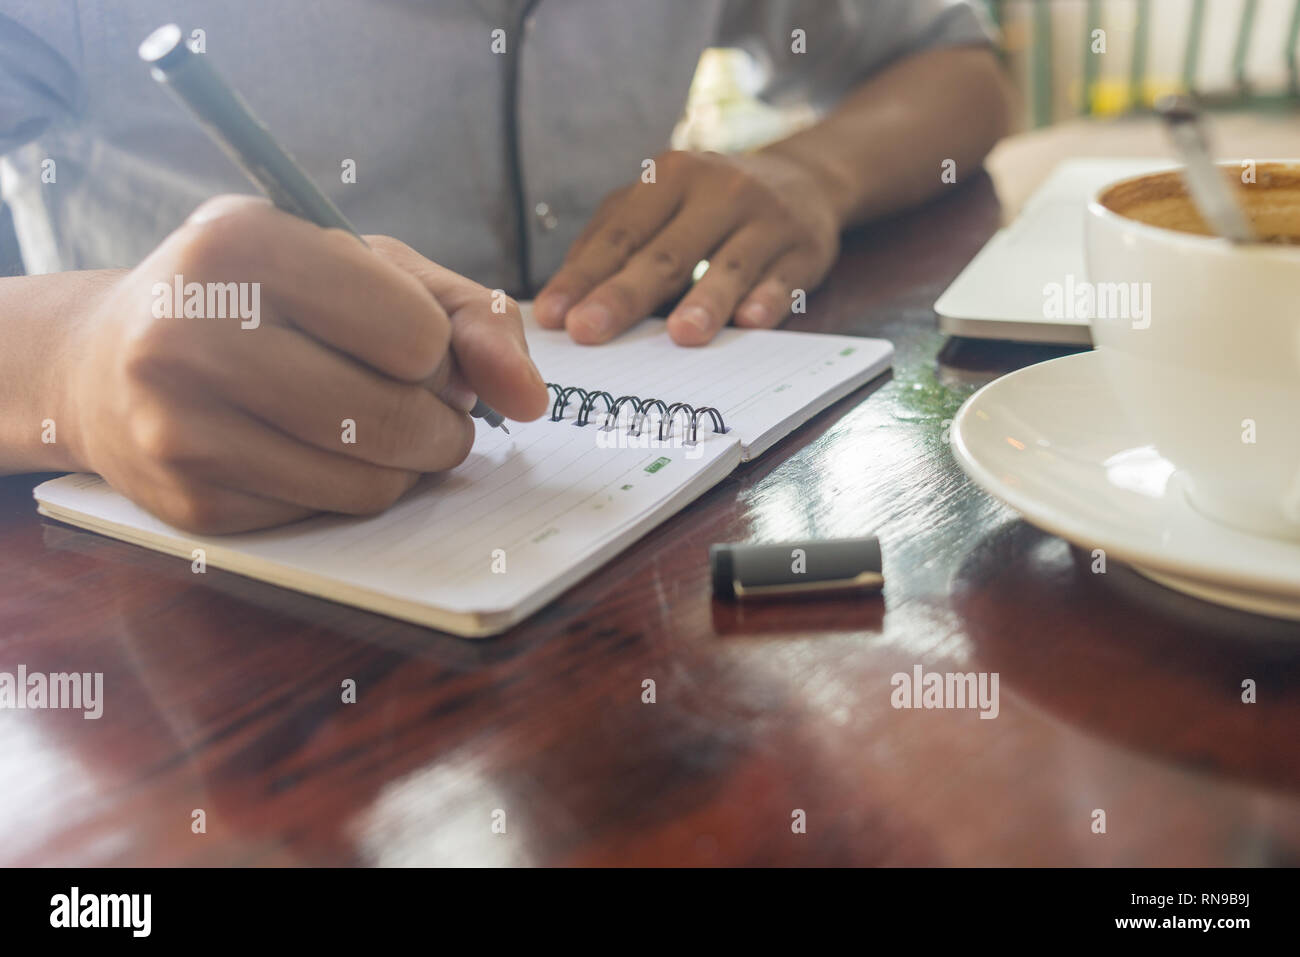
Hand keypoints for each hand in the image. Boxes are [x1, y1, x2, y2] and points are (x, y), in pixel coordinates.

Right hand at [65, 196, 547, 533]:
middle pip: (397, 418)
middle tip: (422, 401)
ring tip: (374, 423)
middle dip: (439, 420)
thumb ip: (470, 314)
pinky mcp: (190, 503)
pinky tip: (311, 451)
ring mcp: (180, 427)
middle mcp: (190, 334)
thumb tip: (534, 401)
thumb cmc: (265, 300)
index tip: (412, 342)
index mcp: (239, 243)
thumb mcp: (364, 269)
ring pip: (373, 482)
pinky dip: (349, 489)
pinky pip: (329, 516)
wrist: (109, 362)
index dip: (438, 350)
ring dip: (406, 462)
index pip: (415, 333)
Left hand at [534, 149, 841, 344]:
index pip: (619, 235)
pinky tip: (750, 322)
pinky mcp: (804, 249)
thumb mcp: (660, 203)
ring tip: (680, 336)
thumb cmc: (708, 204)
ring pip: (729, 267)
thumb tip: (560, 303)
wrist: (804, 179)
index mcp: (670, 177)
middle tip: (588, 331)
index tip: (552, 316)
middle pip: (665, 254)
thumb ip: (612, 241)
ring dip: (705, 303)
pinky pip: (784, 280)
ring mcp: (766, 220)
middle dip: (623, 296)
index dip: (583, 276)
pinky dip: (768, 300)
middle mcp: (719, 191)